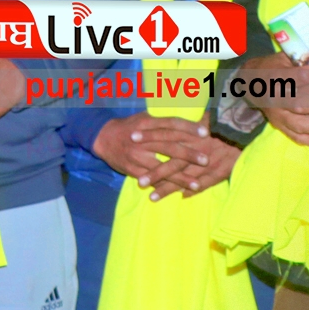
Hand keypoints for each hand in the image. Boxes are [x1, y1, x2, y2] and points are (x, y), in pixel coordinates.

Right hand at [91, 116, 238, 197]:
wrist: (102, 138)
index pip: (171, 124)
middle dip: (188, 154)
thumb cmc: (129, 126)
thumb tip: (187, 118)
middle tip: (206, 160)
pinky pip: (151, 180)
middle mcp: (142, 139)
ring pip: (161, 168)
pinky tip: (178, 192)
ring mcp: (136, 156)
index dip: (188, 127)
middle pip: (168, 146)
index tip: (205, 132)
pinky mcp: (132, 170)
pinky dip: (165, 186)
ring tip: (197, 184)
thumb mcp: (144, 117)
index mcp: (147, 123)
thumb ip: (163, 120)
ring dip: (180, 177)